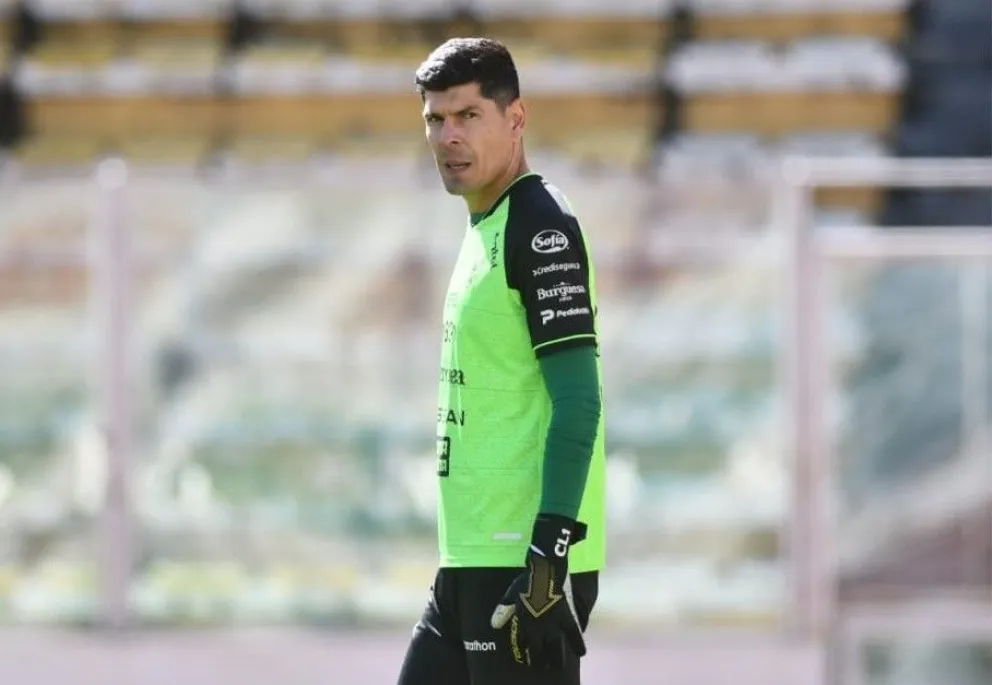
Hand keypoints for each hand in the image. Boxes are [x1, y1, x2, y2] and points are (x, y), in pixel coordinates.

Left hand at [490, 514, 587, 668]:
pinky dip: (578, 644)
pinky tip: (581, 653)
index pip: (523, 644)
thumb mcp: (511, 595)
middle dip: (540, 661)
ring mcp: (553, 625)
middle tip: (543, 666)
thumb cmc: (526, 581)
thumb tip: (493, 625)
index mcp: (524, 623)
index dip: (524, 652)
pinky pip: (574, 635)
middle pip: (539, 653)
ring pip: (555, 649)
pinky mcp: (567, 618)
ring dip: (556, 659)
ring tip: (557, 666)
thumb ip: (503, 610)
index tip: (526, 657)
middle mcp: (538, 628)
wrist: (545, 571)